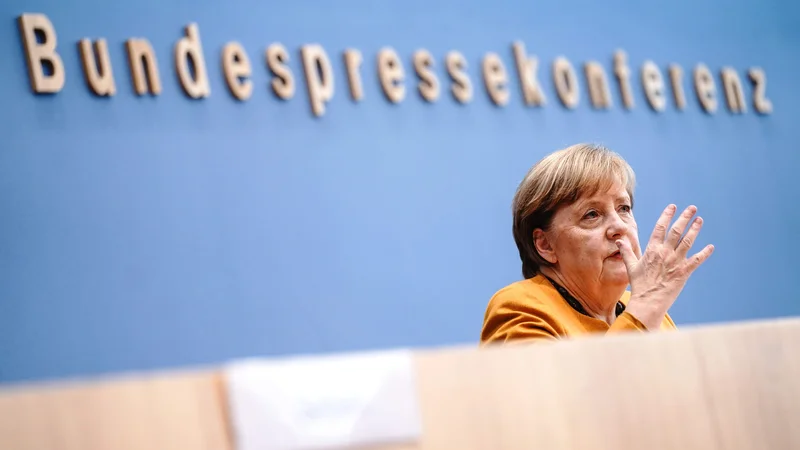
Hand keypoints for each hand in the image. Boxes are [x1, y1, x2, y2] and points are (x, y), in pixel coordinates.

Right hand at [615, 204, 714, 329]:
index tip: (673, 206)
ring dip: (695, 229)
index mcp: (652, 250)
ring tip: (700, 220)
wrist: (648, 301)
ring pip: (688, 241)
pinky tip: (711, 247)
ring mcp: (675, 262)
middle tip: (692, 208)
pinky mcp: (684, 272)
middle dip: (685, 217)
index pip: (660, 227)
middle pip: (676, 230)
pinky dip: (705, 253)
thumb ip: (626, 251)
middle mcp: (665, 253)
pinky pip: (697, 260)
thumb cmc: (639, 284)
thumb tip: (619, 240)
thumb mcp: (631, 266)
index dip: (667, 215)